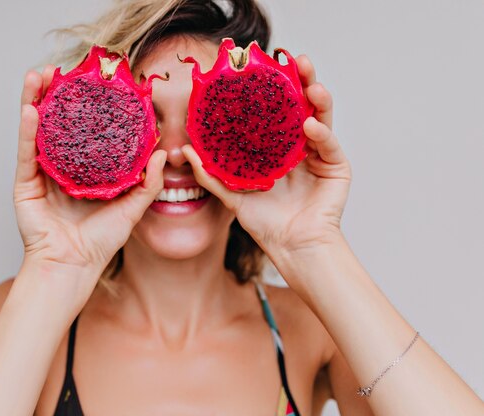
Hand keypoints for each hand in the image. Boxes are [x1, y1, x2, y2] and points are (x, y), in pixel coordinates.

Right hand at [14, 66, 165, 279]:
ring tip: (40, 74)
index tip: (96, 82)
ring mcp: (42, 172)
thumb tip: (164, 153)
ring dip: (36, 100)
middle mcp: (62, 166)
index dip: (88, 106)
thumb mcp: (131, 208)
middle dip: (59, 95)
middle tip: (64, 69)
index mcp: (85, 170)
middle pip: (59, 122)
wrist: (74, 266)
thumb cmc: (100, 242)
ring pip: (38, 129)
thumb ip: (148, 183)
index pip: (86, 130)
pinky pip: (27, 151)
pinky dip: (28, 129)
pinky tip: (31, 106)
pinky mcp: (25, 183)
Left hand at [183, 55, 350, 255]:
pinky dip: (322, 132)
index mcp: (277, 147)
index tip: (262, 67)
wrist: (290, 247)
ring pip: (322, 116)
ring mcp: (320, 154)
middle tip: (296, 60)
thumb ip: (212, 175)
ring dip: (317, 97)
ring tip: (309, 83)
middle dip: (301, 80)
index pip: (276, 110)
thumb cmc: (265, 222)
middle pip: (302, 105)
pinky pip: (329, 144)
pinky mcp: (336, 167)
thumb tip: (186, 151)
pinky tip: (310, 124)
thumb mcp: (233, 194)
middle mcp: (299, 145)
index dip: (272, 88)